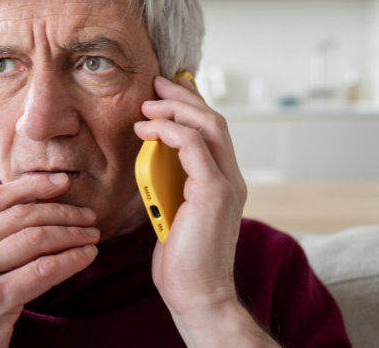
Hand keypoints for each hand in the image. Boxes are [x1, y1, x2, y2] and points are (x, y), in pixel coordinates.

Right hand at [0, 174, 99, 347]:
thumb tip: (30, 210)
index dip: (34, 185)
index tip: (64, 182)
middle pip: (21, 216)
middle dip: (62, 211)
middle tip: (89, 215)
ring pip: (35, 239)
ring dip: (71, 234)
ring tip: (92, 236)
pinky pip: (41, 271)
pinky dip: (70, 260)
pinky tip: (85, 258)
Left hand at [134, 76, 276, 346]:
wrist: (197, 295)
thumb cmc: (182, 261)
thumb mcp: (172, 211)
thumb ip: (169, 182)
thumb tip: (150, 156)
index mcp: (223, 182)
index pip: (213, 132)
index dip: (191, 106)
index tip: (164, 93)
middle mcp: (231, 179)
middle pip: (215, 120)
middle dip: (184, 97)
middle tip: (156, 84)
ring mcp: (227, 184)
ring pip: (210, 125)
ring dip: (175, 109)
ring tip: (147, 106)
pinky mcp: (215, 192)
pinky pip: (194, 145)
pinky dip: (169, 131)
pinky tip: (146, 131)